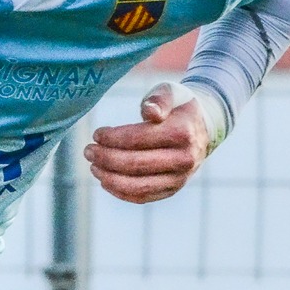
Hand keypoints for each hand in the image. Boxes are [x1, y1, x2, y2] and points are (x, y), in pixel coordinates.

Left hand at [84, 83, 209, 203]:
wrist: (201, 128)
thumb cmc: (177, 107)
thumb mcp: (170, 92)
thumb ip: (158, 99)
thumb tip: (150, 112)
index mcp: (182, 132)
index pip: (139, 139)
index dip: (113, 138)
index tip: (97, 134)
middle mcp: (184, 159)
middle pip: (135, 164)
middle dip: (106, 158)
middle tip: (88, 151)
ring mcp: (180, 178)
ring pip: (138, 186)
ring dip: (109, 178)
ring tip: (93, 167)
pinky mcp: (173, 190)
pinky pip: (143, 197)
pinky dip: (120, 192)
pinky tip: (105, 180)